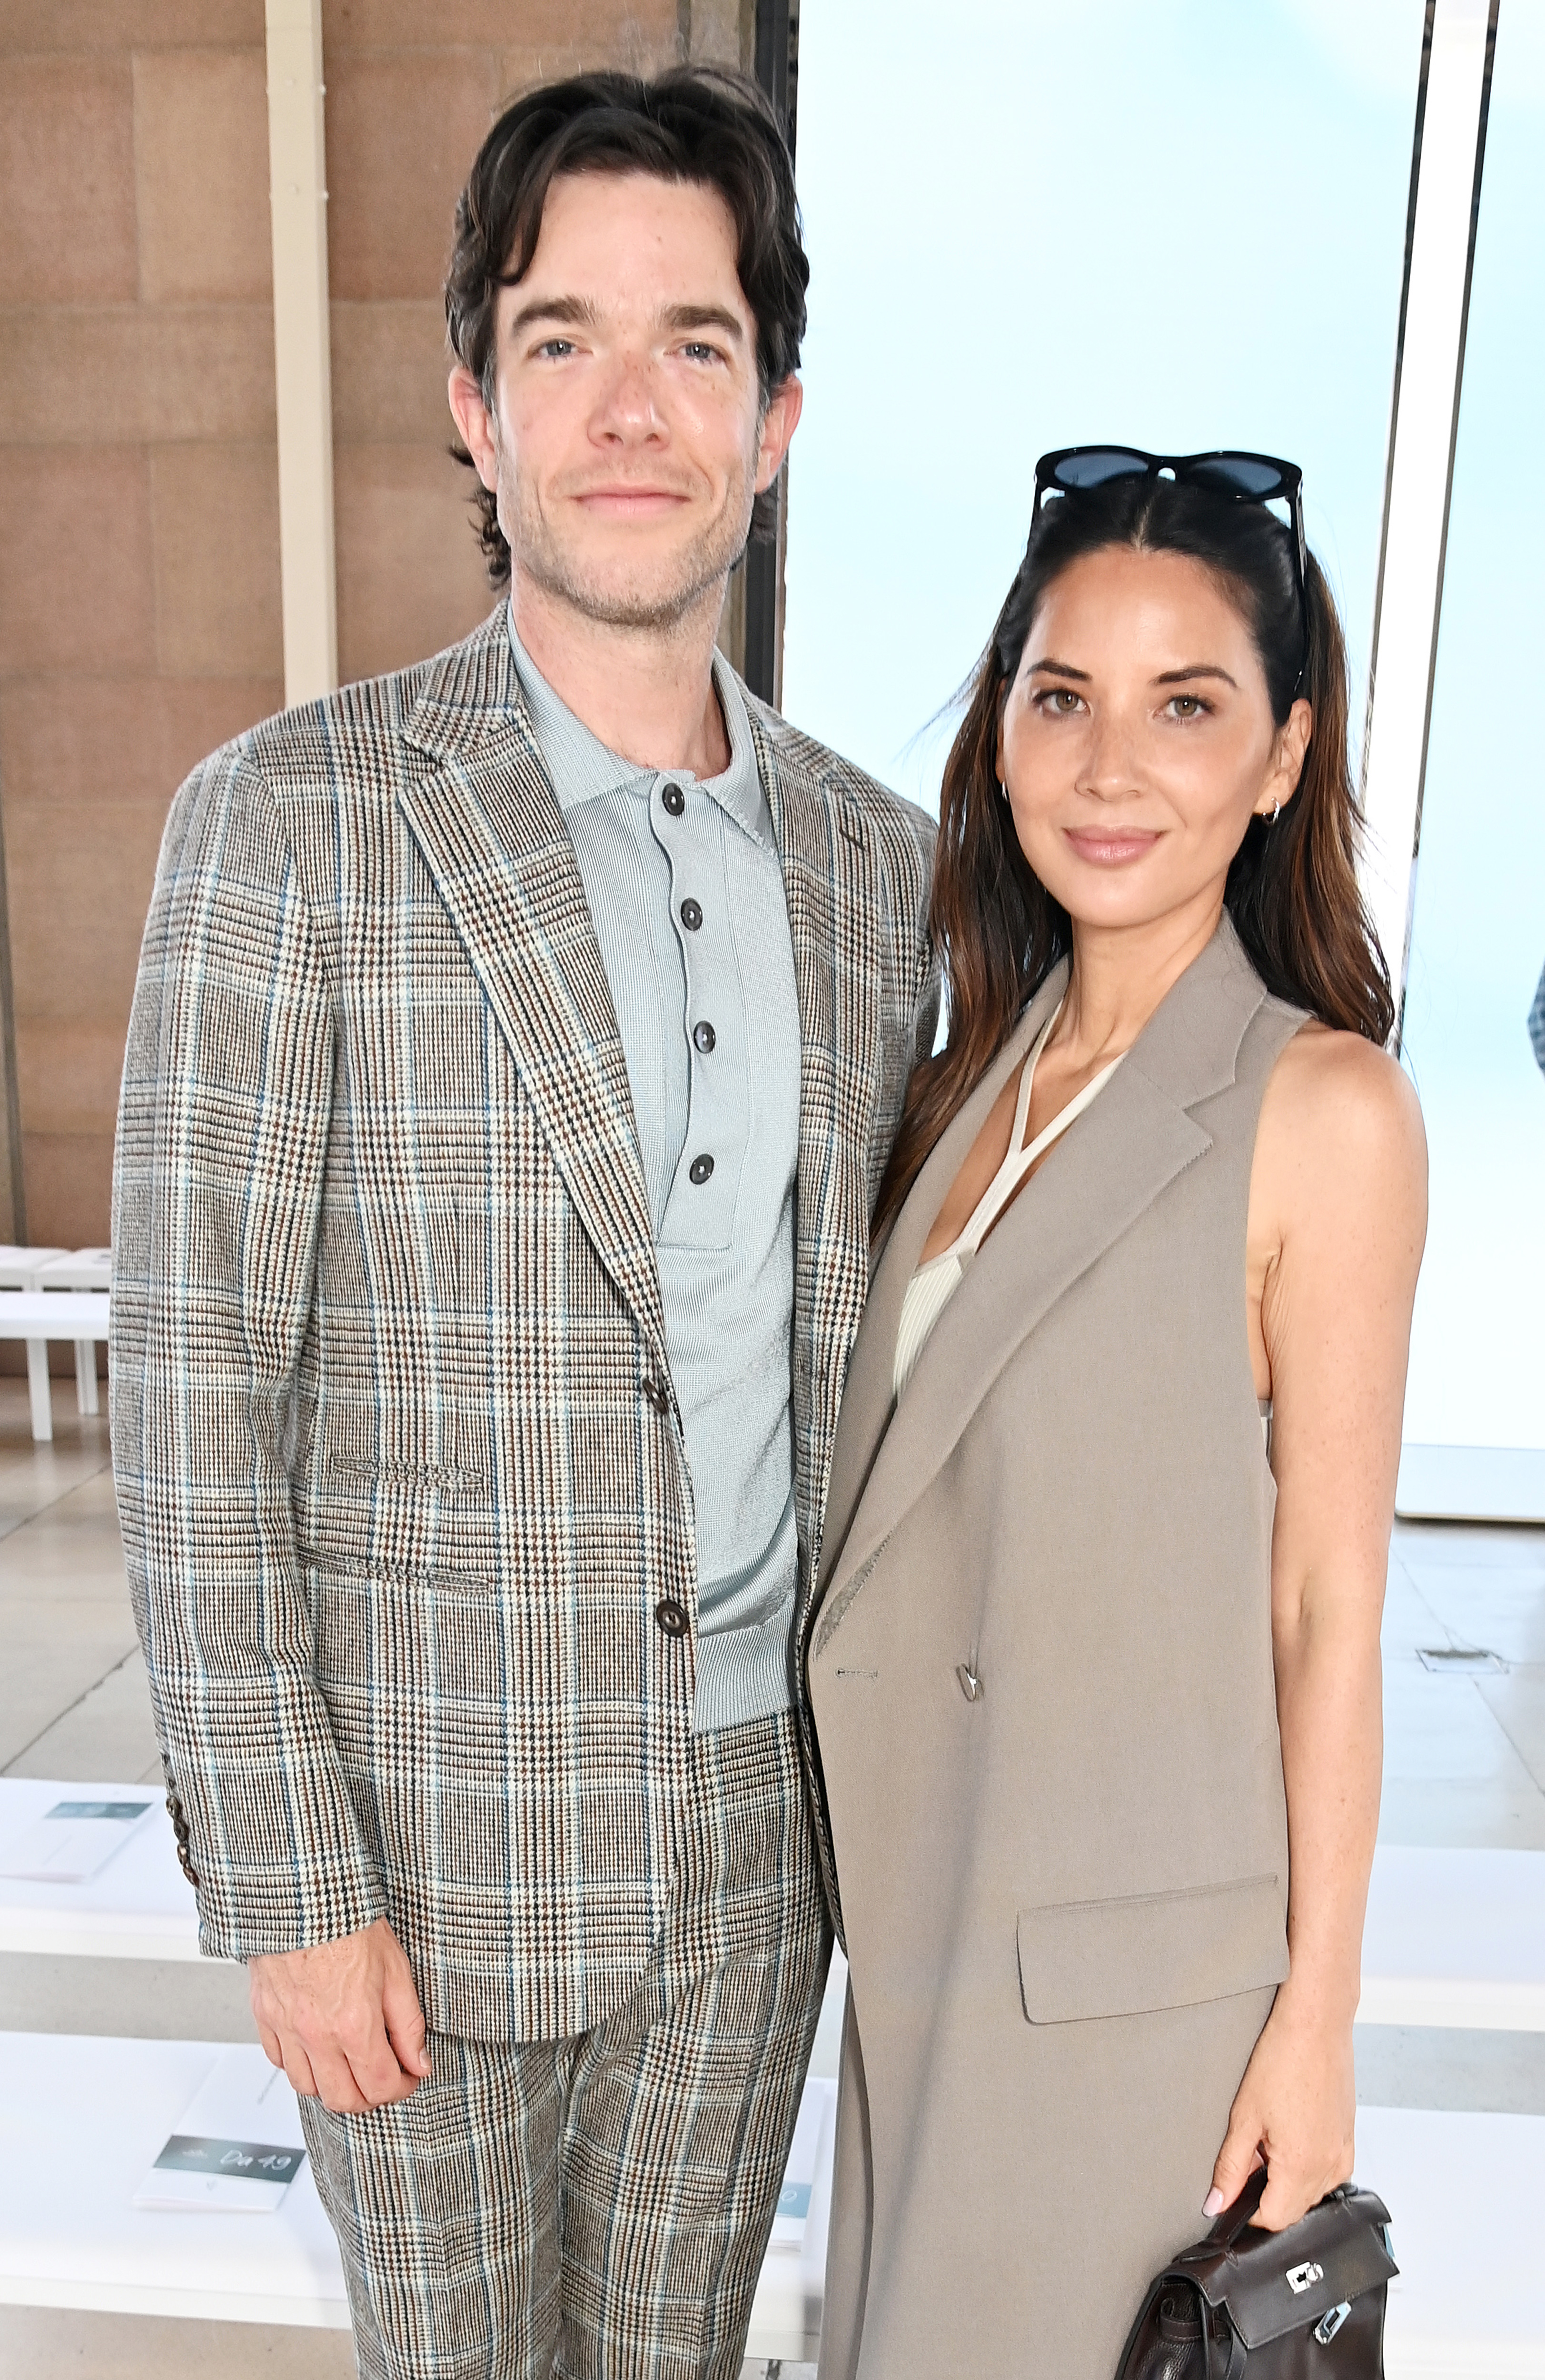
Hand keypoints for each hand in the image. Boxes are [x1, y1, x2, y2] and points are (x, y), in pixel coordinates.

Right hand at [248, 1916, 431, 2113]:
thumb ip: (409, 2024)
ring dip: (332, 2086)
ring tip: (350, 2065)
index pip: (380, 2087)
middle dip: (369, 2097)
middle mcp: (317, 2035)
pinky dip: (298, 2064)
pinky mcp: (265, 2016)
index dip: (401, 2088)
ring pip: (307, 2088)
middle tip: (382, 2077)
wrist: (304, 1893)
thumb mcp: (396, 1969)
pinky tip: (316, 2048)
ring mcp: (287, 2029)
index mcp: (354, 2025)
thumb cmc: (350, 1922)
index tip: (408, 2077)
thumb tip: (419, 2062)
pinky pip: (279, 2061)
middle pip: (342, 2100)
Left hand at [1204, 1993, 1354, 2231]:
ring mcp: (1344, 2153)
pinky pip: (1326, 2170)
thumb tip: (1216, 2203)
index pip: (1274, 2219)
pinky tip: (1290, 2127)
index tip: (1233, 2188)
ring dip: (1286, 2176)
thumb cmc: (1282, 2059)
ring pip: (1310, 2190)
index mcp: (1303, 2166)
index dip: (1247, 2210)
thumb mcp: (1244, 2117)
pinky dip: (1305, 2161)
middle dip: (1266, 2191)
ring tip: (1270, 2133)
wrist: (1316, 2023)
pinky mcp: (1349, 2139)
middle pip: (1293, 2207)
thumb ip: (1229, 2167)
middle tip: (1249, 2150)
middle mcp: (1331, 2167)